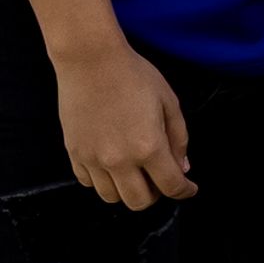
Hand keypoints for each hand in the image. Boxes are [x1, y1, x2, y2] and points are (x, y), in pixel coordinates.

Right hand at [52, 37, 194, 208]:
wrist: (90, 60)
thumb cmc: (133, 75)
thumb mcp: (168, 102)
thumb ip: (179, 139)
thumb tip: (183, 168)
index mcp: (148, 147)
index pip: (171, 186)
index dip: (184, 191)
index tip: (189, 188)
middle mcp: (120, 159)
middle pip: (139, 202)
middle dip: (156, 195)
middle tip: (159, 179)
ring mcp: (93, 158)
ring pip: (111, 197)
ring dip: (127, 190)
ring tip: (135, 172)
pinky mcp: (74, 153)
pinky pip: (88, 182)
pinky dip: (103, 181)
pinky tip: (112, 165)